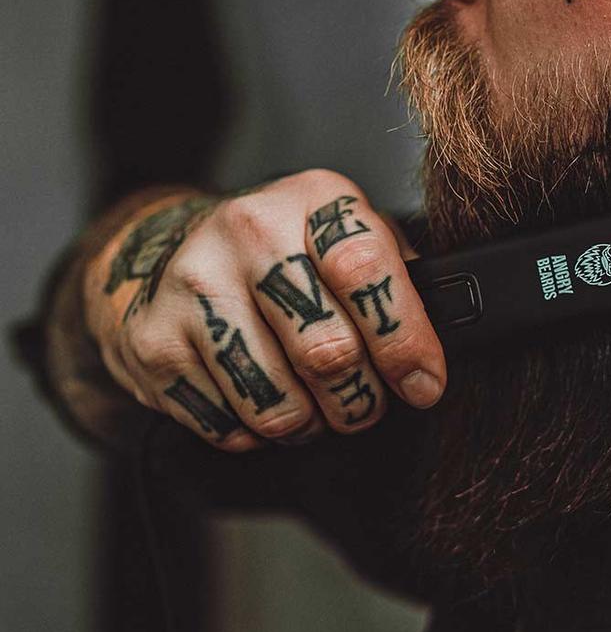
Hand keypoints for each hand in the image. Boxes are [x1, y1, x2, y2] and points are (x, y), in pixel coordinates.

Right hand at [83, 172, 446, 449]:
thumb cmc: (288, 251)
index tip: (425, 383)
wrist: (174, 248)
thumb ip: (397, 277)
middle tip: (368, 405)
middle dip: (362, 399)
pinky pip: (227, 424)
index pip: (365, 268)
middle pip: (326, 349)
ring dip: (312, 424)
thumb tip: (435, 351)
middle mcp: (248, 231)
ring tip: (319, 409)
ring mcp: (194, 285)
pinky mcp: (154, 341)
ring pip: (276, 402)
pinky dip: (258, 433)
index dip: (404, 337)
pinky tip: (264, 403)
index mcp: (313, 198)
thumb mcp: (349, 235)